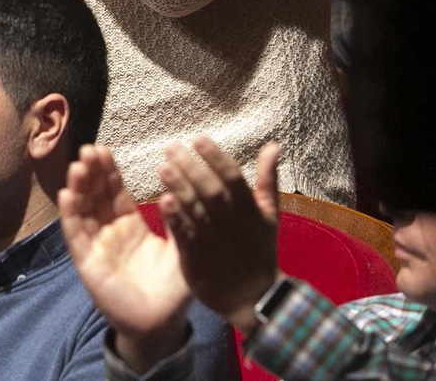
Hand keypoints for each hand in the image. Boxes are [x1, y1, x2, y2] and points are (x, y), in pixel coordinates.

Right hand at [59, 145, 190, 373]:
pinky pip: (76, 236)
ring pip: (83, 211)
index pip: (115, 192)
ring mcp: (96, 246)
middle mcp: (109, 232)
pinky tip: (66, 195)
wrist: (162, 326)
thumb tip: (180, 186)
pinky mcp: (87, 263)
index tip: (103, 148)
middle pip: (95, 196)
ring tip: (77, 166)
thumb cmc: (172, 289)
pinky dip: (70, 216)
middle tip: (88, 149)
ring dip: (78, 188)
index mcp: (130, 226)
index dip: (108, 171)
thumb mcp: (181, 247)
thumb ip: (179, 219)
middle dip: (90, 172)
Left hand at [158, 138, 280, 333]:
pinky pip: (186, 236)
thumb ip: (268, 180)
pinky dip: (176, 219)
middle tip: (171, 147)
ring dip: (180, 189)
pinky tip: (162, 201)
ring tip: (162, 168)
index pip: (234, 178)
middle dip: (192, 168)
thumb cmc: (258, 250)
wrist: (252, 298)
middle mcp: (234, 225)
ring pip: (197, 212)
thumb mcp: (269, 215)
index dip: (216, 158)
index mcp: (251, 211)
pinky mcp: (198, 260)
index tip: (199, 138)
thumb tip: (273, 146)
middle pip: (212, 192)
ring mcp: (216, 243)